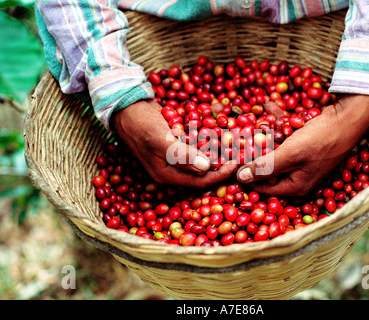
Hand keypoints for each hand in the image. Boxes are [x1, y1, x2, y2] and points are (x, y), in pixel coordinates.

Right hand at [112, 100, 237, 188]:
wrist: (127, 107)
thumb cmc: (140, 124)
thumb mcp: (159, 139)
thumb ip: (181, 155)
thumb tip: (206, 168)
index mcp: (168, 174)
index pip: (200, 181)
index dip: (221, 175)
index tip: (237, 162)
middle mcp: (174, 169)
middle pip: (205, 173)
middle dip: (224, 165)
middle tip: (242, 154)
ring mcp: (176, 157)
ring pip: (204, 160)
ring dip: (220, 153)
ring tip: (237, 144)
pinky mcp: (179, 145)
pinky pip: (199, 147)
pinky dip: (211, 142)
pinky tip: (223, 133)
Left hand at [236, 94, 368, 195]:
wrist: (350, 116)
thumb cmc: (321, 139)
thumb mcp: (290, 154)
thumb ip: (265, 167)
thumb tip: (240, 179)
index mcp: (295, 186)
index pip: (261, 187)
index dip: (244, 175)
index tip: (229, 162)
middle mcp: (297, 177)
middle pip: (266, 168)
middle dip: (253, 152)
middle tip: (237, 140)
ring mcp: (301, 161)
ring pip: (273, 151)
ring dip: (264, 135)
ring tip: (251, 122)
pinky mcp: (304, 145)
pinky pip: (284, 137)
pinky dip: (278, 124)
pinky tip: (269, 106)